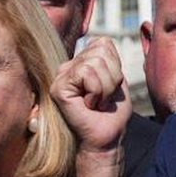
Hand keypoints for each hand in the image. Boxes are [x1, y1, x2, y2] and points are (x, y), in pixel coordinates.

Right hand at [51, 37, 131, 152]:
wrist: (107, 136)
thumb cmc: (112, 113)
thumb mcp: (117, 80)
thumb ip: (109, 59)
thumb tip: (102, 39)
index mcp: (82, 62)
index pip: (103, 43)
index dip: (115, 65)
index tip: (111, 86)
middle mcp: (69, 66)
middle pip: (100, 52)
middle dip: (112, 77)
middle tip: (104, 97)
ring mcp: (61, 76)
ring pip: (94, 63)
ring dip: (105, 87)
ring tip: (98, 102)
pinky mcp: (58, 87)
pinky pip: (86, 73)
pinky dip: (97, 91)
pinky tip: (89, 105)